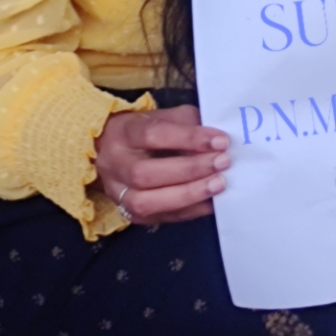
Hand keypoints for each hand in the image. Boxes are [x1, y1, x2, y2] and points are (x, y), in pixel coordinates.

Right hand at [94, 103, 229, 224]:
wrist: (112, 153)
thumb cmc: (145, 132)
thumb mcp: (163, 117)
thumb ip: (187, 124)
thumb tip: (217, 140)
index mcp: (123, 133)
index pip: (153, 135)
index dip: (189, 138)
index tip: (221, 141)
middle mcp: (115, 165)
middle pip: (145, 173)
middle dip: (190, 169)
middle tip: (223, 163)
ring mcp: (118, 193)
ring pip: (147, 202)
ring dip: (188, 195)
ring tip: (218, 185)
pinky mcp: (131, 214)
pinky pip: (159, 218)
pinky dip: (189, 211)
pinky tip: (211, 202)